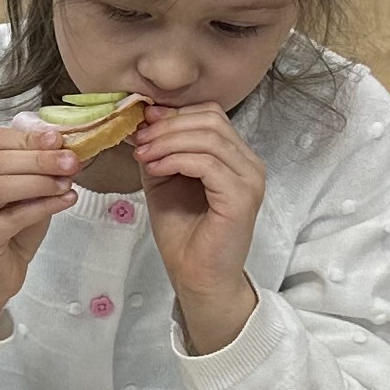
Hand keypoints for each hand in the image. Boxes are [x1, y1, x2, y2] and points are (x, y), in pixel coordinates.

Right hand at [0, 124, 78, 340]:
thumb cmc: (8, 232)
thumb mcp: (24, 195)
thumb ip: (37, 174)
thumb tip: (67, 153)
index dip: (26, 137)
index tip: (58, 138)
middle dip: (39, 158)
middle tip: (71, 161)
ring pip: (0, 186)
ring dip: (39, 181)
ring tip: (67, 183)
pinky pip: (12, 216)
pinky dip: (42, 206)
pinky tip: (64, 201)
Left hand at [133, 104, 266, 352]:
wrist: (197, 276)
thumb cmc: (184, 233)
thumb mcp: (165, 180)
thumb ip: (161, 151)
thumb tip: (144, 121)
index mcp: (235, 157)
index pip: (212, 115)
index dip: (175, 114)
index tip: (144, 122)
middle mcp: (249, 164)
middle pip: (211, 120)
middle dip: (168, 125)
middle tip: (140, 139)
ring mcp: (249, 180)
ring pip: (209, 138)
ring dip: (168, 141)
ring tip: (144, 155)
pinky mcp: (241, 198)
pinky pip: (207, 163)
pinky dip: (176, 160)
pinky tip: (156, 169)